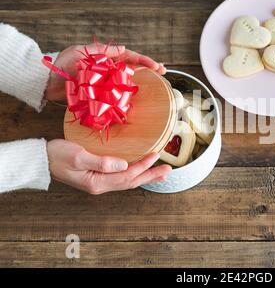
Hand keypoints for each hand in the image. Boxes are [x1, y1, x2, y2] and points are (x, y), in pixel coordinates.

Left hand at [45, 43, 165, 100]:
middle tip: (162, 72)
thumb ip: (102, 51)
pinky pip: (116, 95)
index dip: (144, 61)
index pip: (129, 57)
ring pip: (127, 82)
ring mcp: (105, 82)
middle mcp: (108, 69)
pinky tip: (136, 100)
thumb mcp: (82, 52)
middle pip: (132, 69)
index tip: (157, 66)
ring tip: (155, 84)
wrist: (46, 83)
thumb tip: (124, 49)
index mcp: (105, 57)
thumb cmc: (62, 64)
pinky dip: (126, 97)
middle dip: (148, 69)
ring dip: (141, 83)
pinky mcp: (99, 95)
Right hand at [47, 139, 171, 194]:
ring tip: (160, 173)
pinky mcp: (98, 177)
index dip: (143, 166)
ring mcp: (99, 182)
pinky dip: (134, 174)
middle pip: (131, 181)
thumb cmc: (57, 155)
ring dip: (145, 176)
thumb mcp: (78, 156)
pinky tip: (139, 170)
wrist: (41, 160)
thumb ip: (101, 162)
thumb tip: (124, 165)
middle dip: (151, 175)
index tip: (156, 156)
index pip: (127, 175)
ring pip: (128, 181)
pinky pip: (121, 178)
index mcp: (97, 182)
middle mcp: (101, 185)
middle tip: (168, 170)